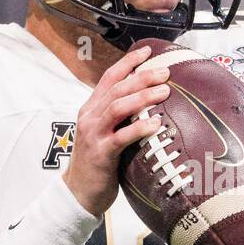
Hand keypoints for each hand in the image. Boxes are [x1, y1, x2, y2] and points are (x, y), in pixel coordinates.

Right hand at [63, 45, 170, 216]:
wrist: (78, 192)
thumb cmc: (98, 163)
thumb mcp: (105, 133)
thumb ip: (120, 118)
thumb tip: (149, 104)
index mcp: (91, 109)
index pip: (108, 78)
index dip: (127, 62)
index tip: (147, 51)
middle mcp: (90, 117)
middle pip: (116, 89)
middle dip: (141, 77)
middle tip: (165, 72)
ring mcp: (94, 134)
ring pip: (117, 107)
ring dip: (142, 97)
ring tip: (164, 91)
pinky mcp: (101, 154)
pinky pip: (121, 137)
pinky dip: (139, 128)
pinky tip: (156, 124)